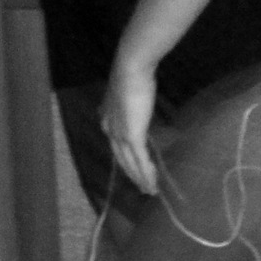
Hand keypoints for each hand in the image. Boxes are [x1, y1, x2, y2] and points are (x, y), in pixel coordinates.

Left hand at [101, 52, 161, 195]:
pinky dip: (146, 174)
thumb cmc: (132, 75)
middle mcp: (110, 131)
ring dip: (140, 179)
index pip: (116, 145)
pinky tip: (153, 184)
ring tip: (149, 191)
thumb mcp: (128, 91)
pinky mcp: (132, 136)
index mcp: (108, 120)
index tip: (133, 168)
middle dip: (132, 175)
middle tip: (142, 187)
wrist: (130, 69)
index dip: (125, 159)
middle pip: (121, 159)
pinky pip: (140, 160)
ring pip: (130, 164)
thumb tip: (136, 99)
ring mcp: (120, 135)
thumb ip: (130, 100)